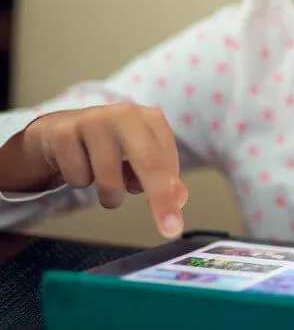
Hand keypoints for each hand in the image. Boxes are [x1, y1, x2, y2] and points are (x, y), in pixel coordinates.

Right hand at [21, 104, 187, 237]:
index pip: (167, 160)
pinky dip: (79, 181)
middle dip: (160, 199)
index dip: (171, 192)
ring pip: (108, 180)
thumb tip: (179, 200)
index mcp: (150, 119)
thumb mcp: (141, 156)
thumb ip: (163, 177)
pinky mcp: (63, 133)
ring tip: (105, 178)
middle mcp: (125, 115)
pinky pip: (77, 179)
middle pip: (148, 162)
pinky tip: (80, 163)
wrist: (63, 130)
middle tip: (169, 230)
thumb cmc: (112, 146)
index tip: (175, 223)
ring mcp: (93, 121)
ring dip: (109, 194)